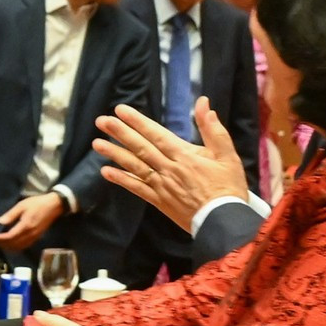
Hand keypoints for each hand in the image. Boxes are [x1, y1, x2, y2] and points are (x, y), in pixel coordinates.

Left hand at [0, 192, 63, 249]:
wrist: (54, 206)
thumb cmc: (37, 203)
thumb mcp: (22, 205)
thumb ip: (11, 215)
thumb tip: (0, 222)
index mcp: (26, 226)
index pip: (10, 237)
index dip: (0, 239)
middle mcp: (30, 234)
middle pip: (14, 244)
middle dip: (2, 244)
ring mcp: (34, 237)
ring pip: (19, 247)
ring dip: (8, 247)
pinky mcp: (37, 237)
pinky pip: (25, 246)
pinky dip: (16, 247)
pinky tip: (10, 244)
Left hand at [95, 99, 247, 231]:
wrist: (224, 222)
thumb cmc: (228, 187)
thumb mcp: (227, 155)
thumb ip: (213, 129)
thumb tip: (204, 103)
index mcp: (184, 155)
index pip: (156, 134)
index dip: (137, 121)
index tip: (121, 110)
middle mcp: (168, 169)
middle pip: (140, 147)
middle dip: (120, 133)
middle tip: (101, 121)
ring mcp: (161, 186)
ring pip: (134, 166)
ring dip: (114, 154)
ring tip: (96, 143)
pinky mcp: (159, 201)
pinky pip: (136, 188)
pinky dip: (121, 180)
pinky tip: (106, 172)